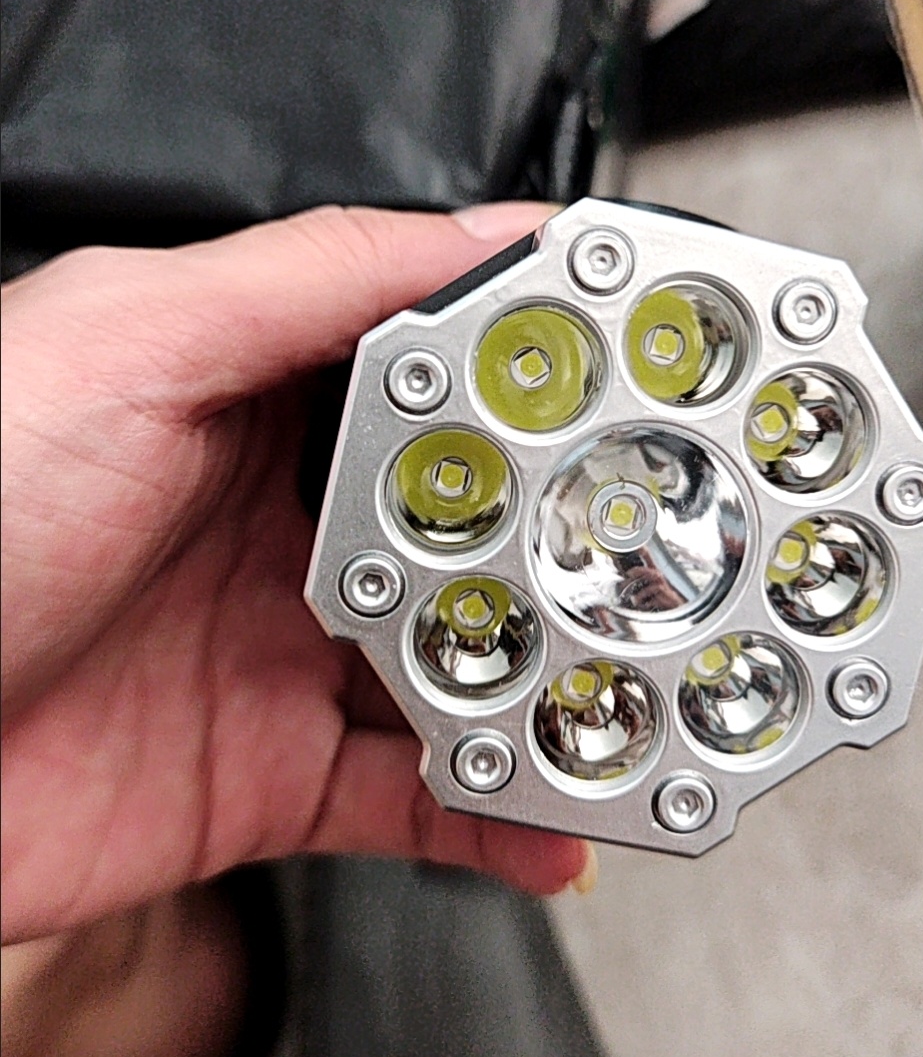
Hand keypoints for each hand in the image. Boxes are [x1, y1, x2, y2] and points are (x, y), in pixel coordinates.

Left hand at [1, 204, 586, 943]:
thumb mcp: (120, 341)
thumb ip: (305, 280)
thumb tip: (471, 235)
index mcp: (250, 390)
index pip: (441, 365)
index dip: (553, 369)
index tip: (657, 380)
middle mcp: (278, 515)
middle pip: (477, 523)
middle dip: (580, 541)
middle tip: (668, 554)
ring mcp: (280, 649)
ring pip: (468, 665)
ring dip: (561, 684)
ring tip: (641, 694)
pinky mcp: (267, 773)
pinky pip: (418, 800)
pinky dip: (499, 821)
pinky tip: (552, 819)